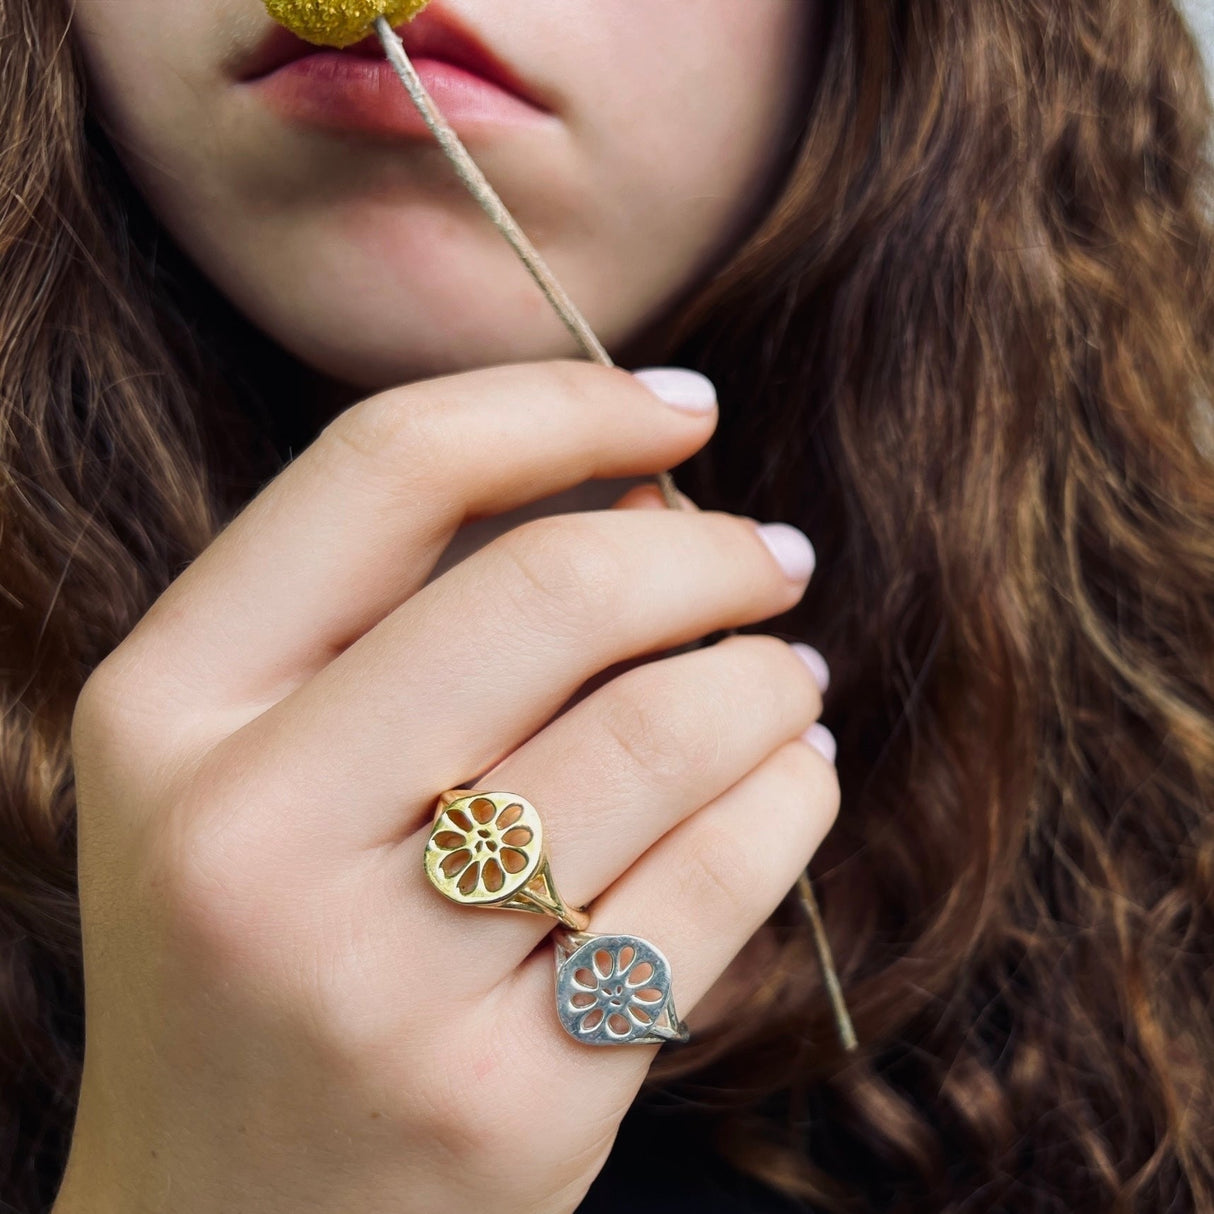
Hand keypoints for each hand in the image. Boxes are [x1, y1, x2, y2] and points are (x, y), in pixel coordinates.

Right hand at [56, 361, 838, 1213]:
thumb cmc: (254, 964)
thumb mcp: (254, 770)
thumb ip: (403, 613)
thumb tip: (633, 482)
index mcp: (169, 714)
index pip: (384, 468)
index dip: (561, 401)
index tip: (683, 405)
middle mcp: (253, 838)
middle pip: (548, 591)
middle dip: (707, 548)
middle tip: (772, 555)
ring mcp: (378, 984)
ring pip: (659, 737)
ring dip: (766, 679)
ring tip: (787, 676)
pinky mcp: (510, 1105)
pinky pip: (714, 888)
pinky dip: (790, 800)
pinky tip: (793, 777)